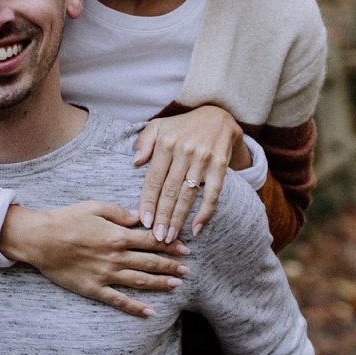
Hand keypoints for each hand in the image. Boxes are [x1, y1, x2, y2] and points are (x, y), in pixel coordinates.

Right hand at [0, 201, 185, 319]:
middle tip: (188, 270)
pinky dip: (135, 308)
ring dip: (161, 284)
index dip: (171, 245)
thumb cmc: (66, 219)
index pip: (152, 241)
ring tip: (177, 285)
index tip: (185, 248)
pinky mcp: (94, 288)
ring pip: (140, 281)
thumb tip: (139, 218)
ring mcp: (106, 275)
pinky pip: (118, 301)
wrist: (40, 239)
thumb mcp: (94, 207)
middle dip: (171, 266)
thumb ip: (119, 213)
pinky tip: (150, 313)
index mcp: (117, 235)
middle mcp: (115, 257)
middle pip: (151, 262)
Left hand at [132, 103, 244, 242]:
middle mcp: (185, 152)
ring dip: (179, 219)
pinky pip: (213, 194)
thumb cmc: (183, 126)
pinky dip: (205, 213)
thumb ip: (144, 142)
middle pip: (170, 191)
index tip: (143, 221)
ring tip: (170, 237)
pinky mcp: (220, 166)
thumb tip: (135, 162)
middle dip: (162, 217)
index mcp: (167, 144)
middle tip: (156, 238)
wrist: (219, 116)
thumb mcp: (159, 126)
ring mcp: (204, 160)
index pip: (154, 179)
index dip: (148, 202)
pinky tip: (196, 228)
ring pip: (188, 195)